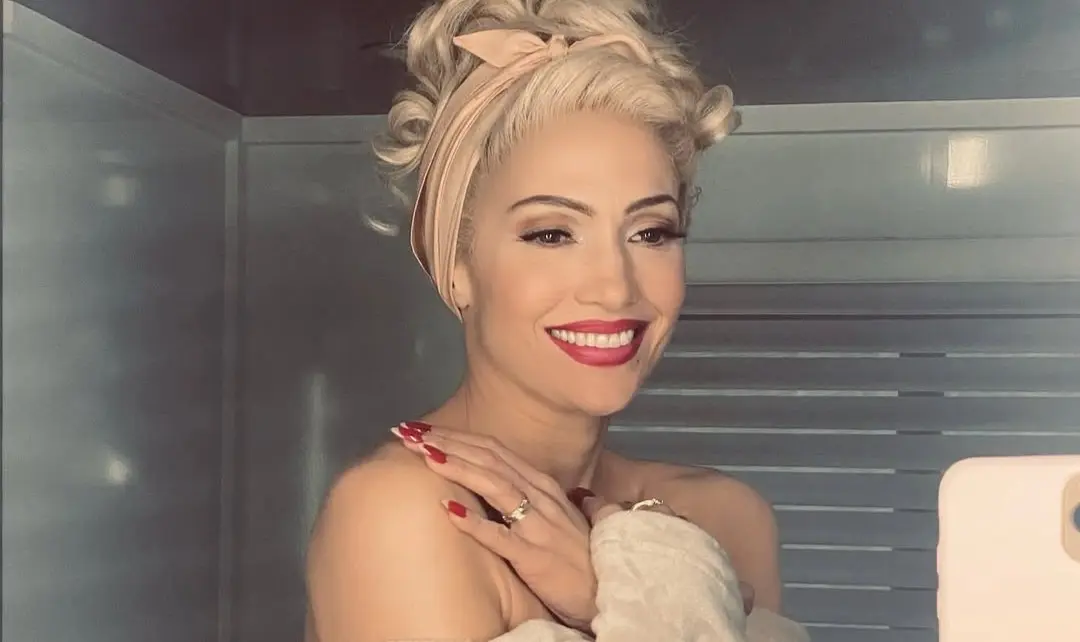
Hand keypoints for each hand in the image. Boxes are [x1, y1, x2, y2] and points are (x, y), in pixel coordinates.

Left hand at [392, 423, 597, 629]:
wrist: (606, 589)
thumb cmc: (578, 556)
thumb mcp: (554, 516)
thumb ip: (528, 497)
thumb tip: (498, 482)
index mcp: (542, 485)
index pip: (495, 451)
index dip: (458, 436)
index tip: (424, 429)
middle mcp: (540, 496)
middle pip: (489, 460)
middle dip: (448, 443)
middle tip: (409, 433)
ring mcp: (538, 525)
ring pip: (494, 485)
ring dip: (458, 467)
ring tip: (424, 455)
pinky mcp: (534, 556)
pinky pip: (500, 536)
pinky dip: (474, 521)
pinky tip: (448, 509)